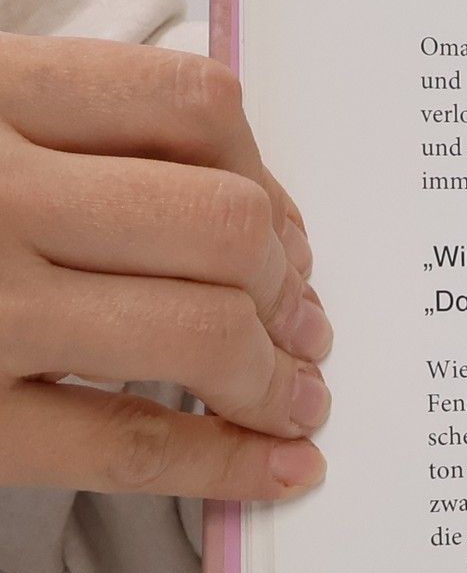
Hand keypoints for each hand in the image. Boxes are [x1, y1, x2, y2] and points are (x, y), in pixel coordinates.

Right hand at [0, 31, 329, 499]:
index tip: (282, 227)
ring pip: (203, 329)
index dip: (268, 176)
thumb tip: (230, 194)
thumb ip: (53, 126)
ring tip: (298, 396)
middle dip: (288, 283)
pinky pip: (135, 442)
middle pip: (222, 224)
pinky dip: (232, 461)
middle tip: (306, 323)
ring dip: (282, 374)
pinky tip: (278, 468)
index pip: (189, 104)